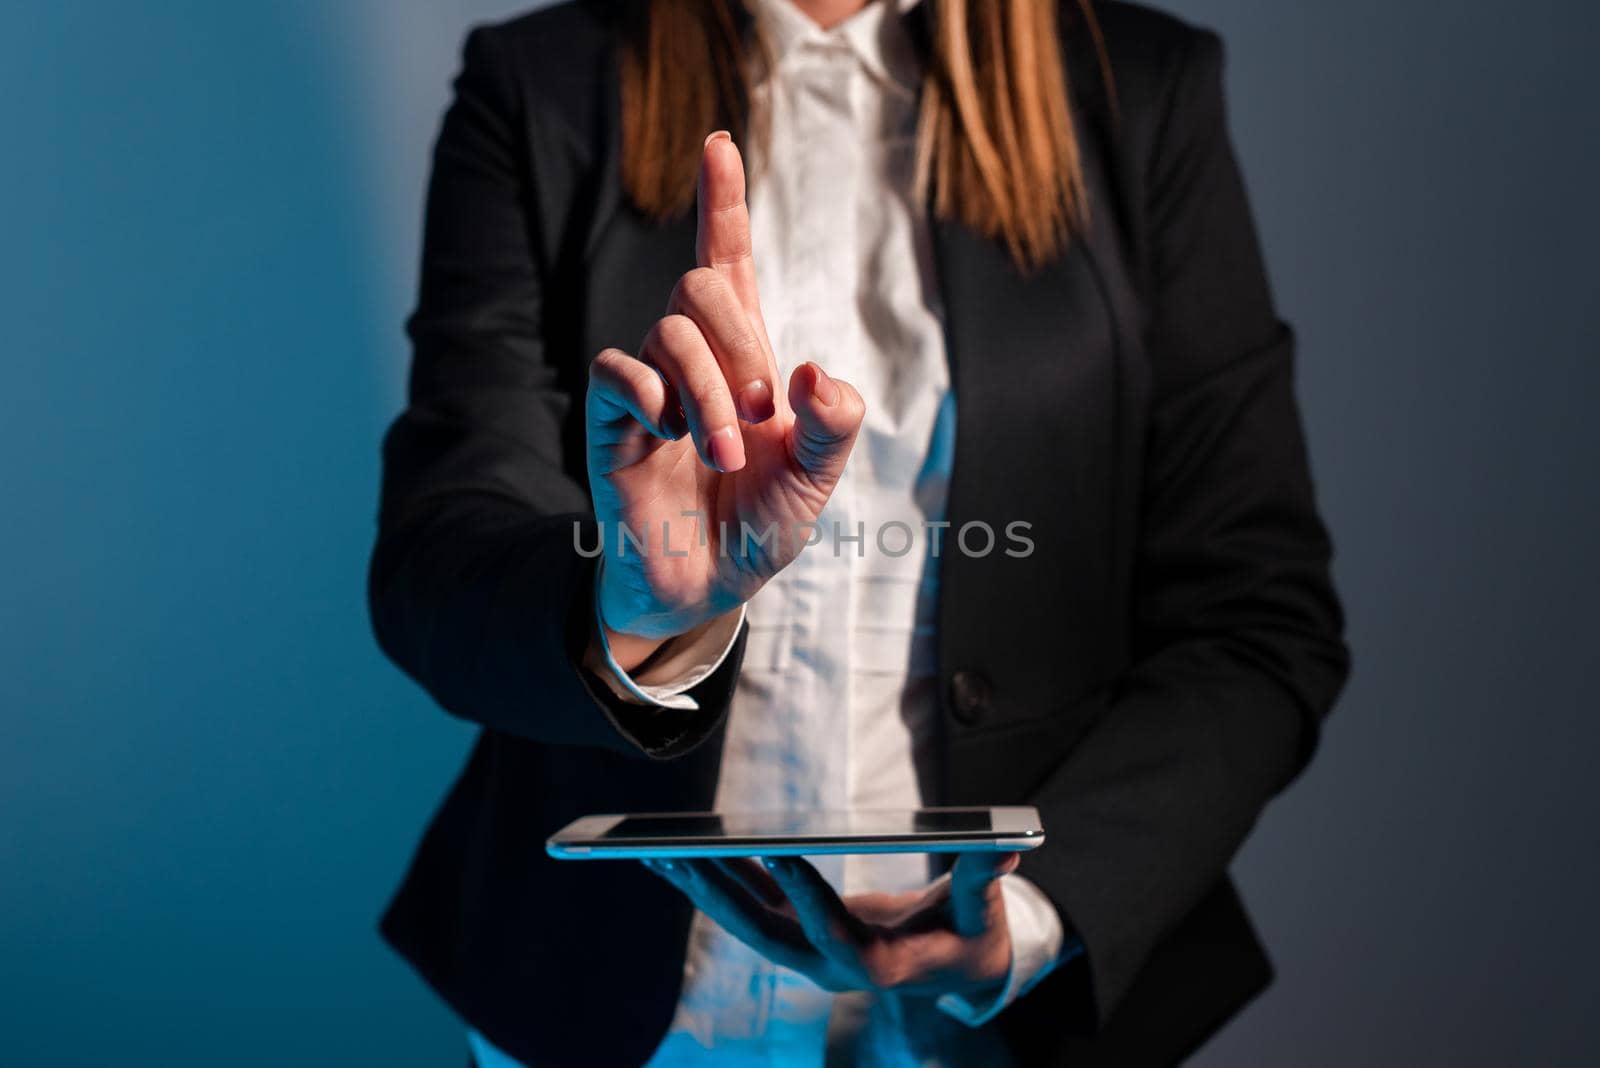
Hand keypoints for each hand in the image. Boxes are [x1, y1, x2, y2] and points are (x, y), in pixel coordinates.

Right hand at [585, 132, 865, 668]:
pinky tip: (668, 434)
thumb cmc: (758, 525)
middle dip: (742, 345)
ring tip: (721, 455)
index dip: (723, 202)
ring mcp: (647, 386)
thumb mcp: (817, 480)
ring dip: (708, 395)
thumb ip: (834, 426)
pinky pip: (616, 370)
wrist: (705, 587)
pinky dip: (653, 396)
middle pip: (702, 284)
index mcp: (746, 357)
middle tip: (759, 416)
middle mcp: (693, 359)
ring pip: (670, 333)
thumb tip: (814, 371)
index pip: (729, 259)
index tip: (719, 143)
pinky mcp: (610, 420)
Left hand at [642, 853, 1019, 999]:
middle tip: (680, 854)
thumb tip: (1005, 846)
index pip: (836, 934)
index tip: (778, 849)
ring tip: (654, 849)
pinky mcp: (796, 933)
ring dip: (700, 887)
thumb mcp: (983, 910)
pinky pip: (747, 907)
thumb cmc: (972, 934)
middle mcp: (832, 965)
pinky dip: (712, 881)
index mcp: (880, 965)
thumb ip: (984, 878)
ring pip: (744, 922)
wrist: (953, 970)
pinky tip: (674, 855)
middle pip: (767, 934)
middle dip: (721, 895)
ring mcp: (808, 952)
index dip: (809, 895)